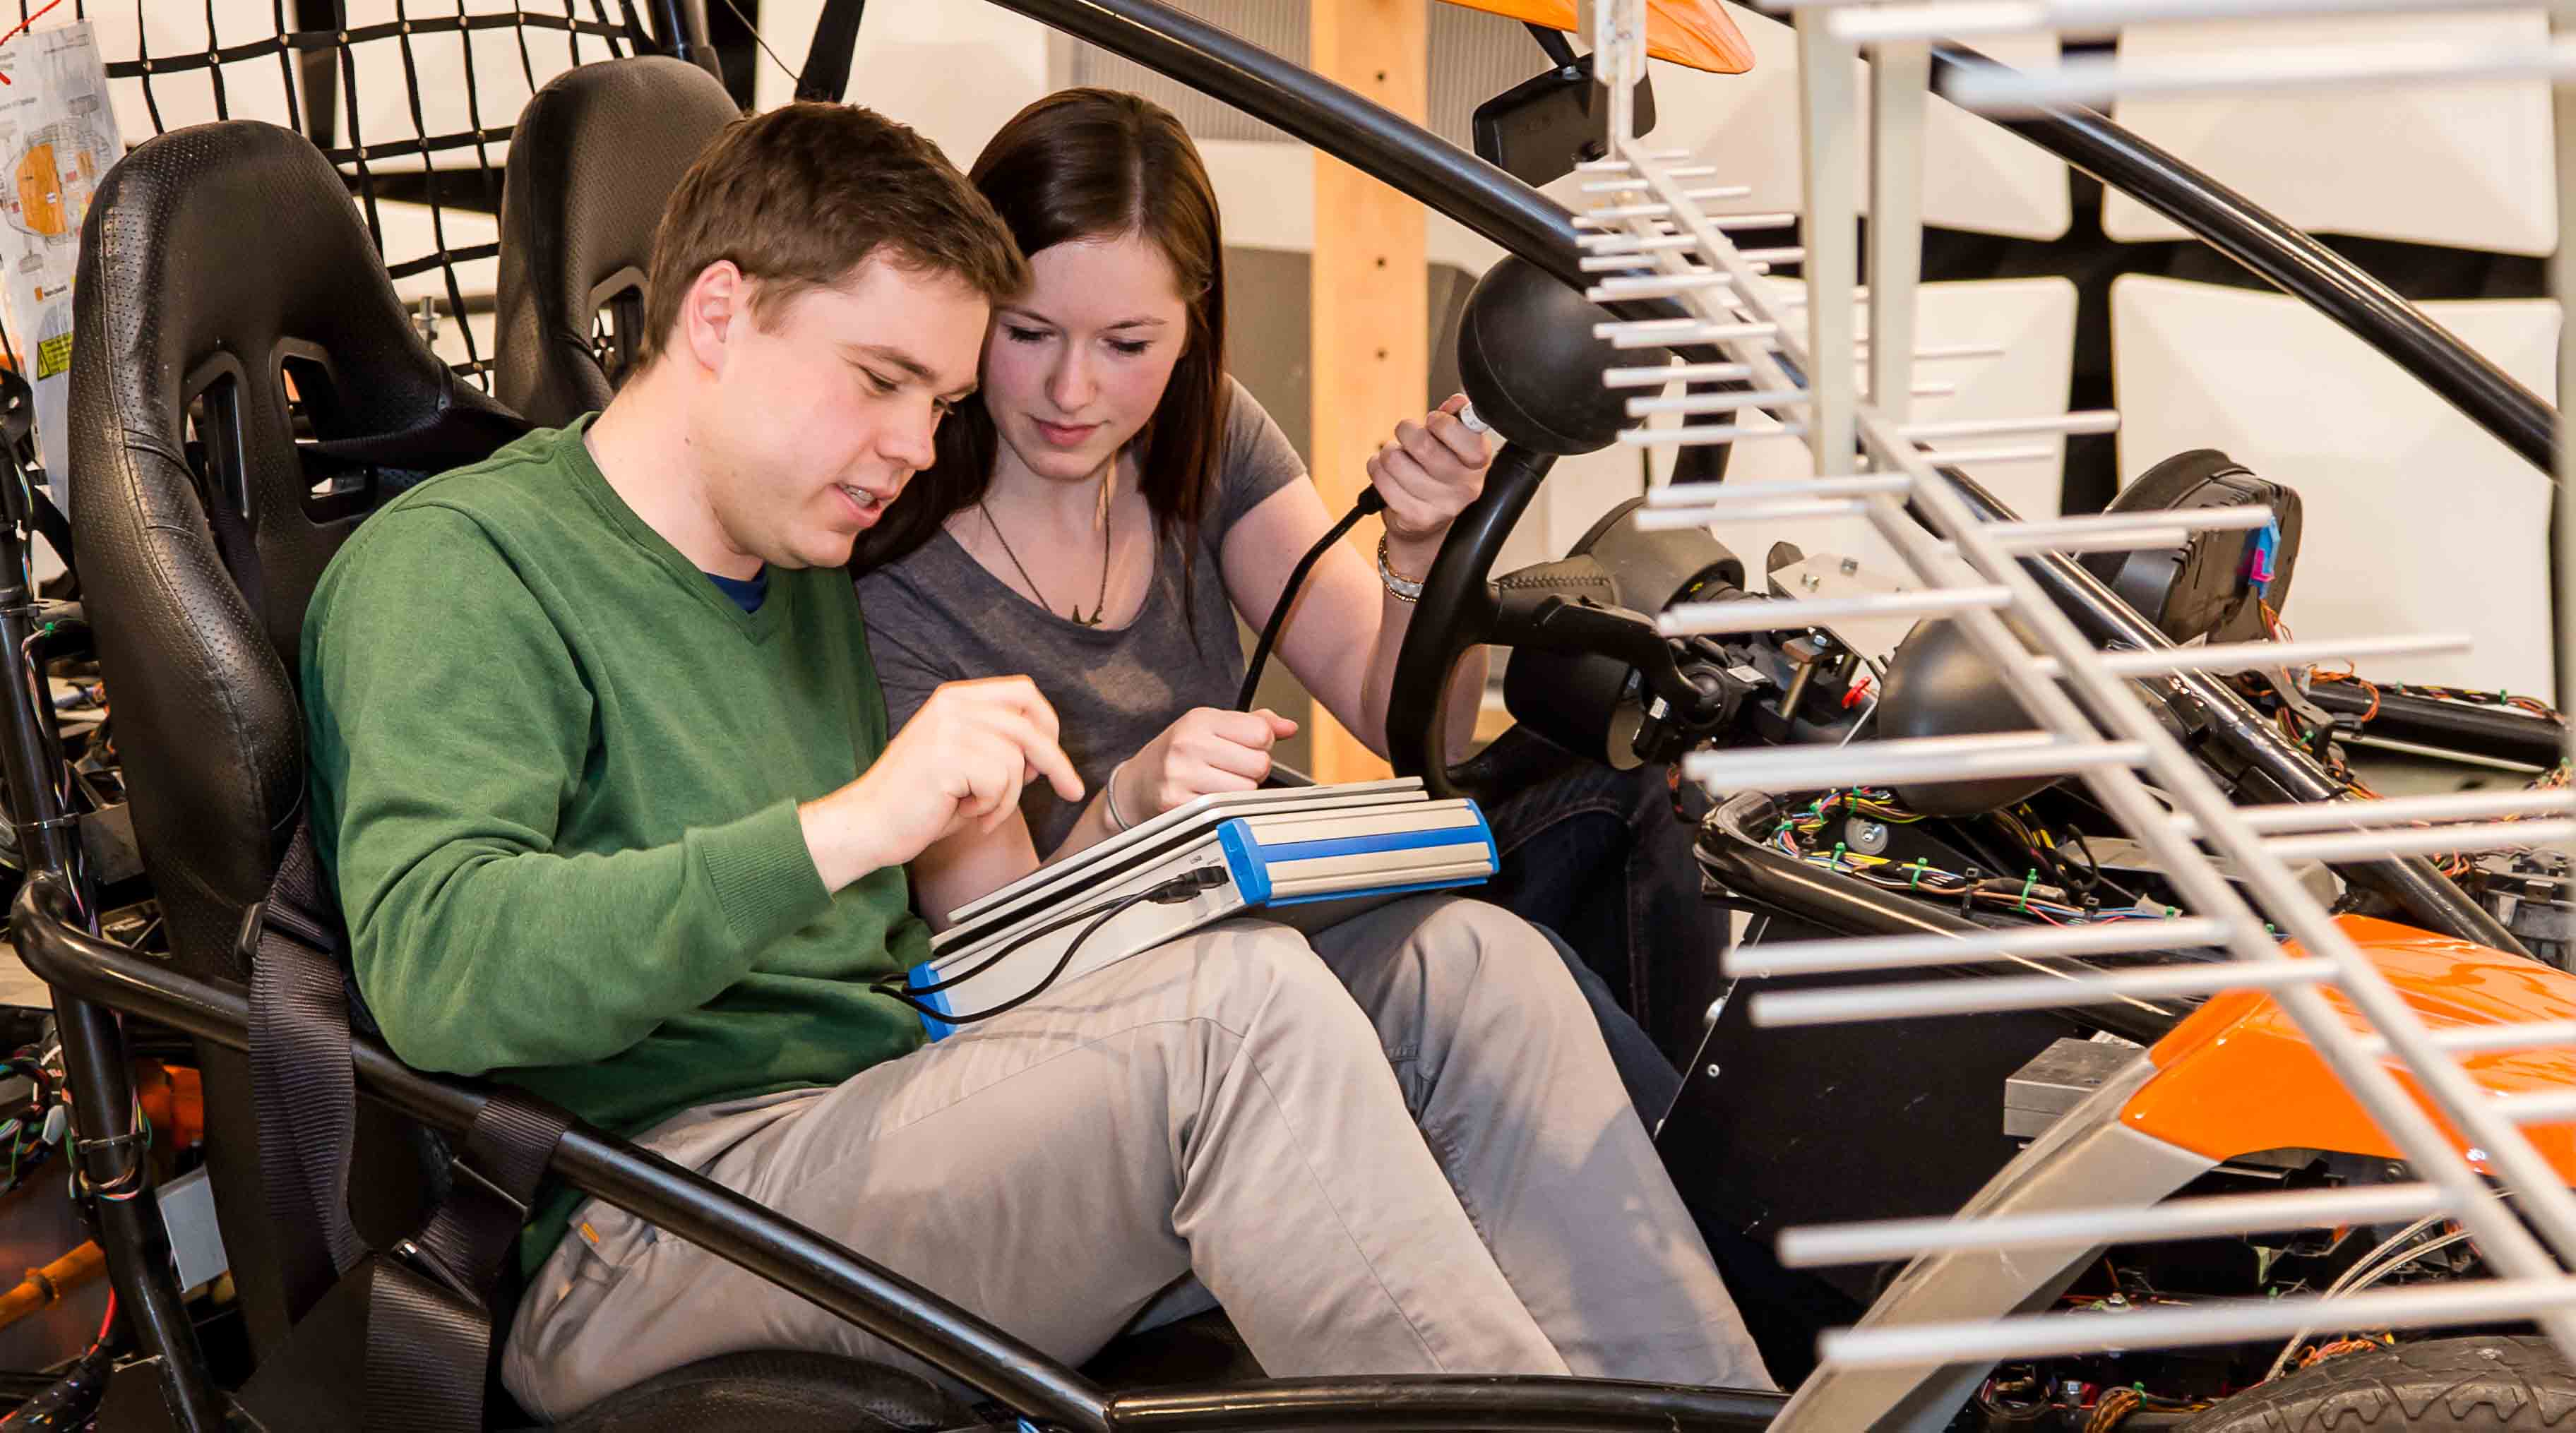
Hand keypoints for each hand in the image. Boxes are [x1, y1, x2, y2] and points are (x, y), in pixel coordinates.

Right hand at [803, 676, 1081, 888]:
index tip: (1058, 758)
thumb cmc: (918, 800)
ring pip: (1015, 761)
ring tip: (978, 810)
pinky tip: (964, 813)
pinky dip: (992, 808)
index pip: (1023, 693)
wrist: (869, 823)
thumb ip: (998, 746)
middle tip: (1070, 790)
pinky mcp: (946, 756)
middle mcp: (953, 706)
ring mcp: (948, 728)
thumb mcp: (964, 760)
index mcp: (956, 700)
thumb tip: (1044, 756)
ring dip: (1007, 798)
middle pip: (1029, 726)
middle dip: (1056, 763)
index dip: (1049, 724)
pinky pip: (999, 782)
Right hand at [1115, 706, 1300, 818]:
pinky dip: (1224, 808)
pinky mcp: (1177, 804)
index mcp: (1200, 719)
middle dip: (1253, 771)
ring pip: (1246, 790)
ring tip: (1219, 785)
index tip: (1244, 749)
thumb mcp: (1212, 728)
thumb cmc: (1180, 754)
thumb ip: (1254, 724)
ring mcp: (1181, 775)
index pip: (1261, 733)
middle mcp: (1188, 743)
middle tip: (1232, 771)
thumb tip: (1289, 727)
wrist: (1137, 784)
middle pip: (1258, 764)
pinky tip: (1206, 798)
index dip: (1261, 745)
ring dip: (1240, 792)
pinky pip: (1226, 810)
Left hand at [1368, 394, 1491, 553]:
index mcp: (1478, 463)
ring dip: (1388, 453)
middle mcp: (1465, 488)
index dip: (1441, 422)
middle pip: (1422, 445)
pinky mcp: (1415, 518)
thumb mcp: (1453, 444)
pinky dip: (1377, 469)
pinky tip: (1388, 474)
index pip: (1465, 436)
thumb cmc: (1439, 472)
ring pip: (1395, 460)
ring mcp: (1441, 506)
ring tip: (1398, 458)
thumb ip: (1455, 419)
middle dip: (1406, 431)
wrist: (1429, 523)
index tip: (1433, 422)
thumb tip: (1457, 402)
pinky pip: (1381, 479)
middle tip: (1407, 436)